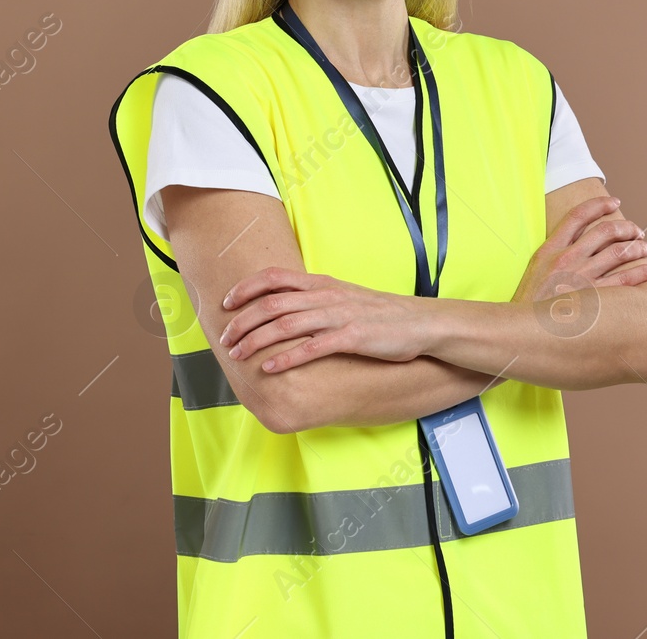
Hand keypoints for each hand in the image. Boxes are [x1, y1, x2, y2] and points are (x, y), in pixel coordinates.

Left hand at [218, 267, 430, 371]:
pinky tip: (270, 369)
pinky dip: (287, 358)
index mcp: (322, 284)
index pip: (274, 277)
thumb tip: (286, 309)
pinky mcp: (353, 337)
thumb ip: (315, 299)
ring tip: (238, 355)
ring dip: (257, 340)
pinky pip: (313, 347)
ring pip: (286, 324)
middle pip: (272, 303)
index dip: (246, 288)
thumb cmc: (381, 314)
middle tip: (225, 338)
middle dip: (243, 320)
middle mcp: (326, 296)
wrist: (421, 323)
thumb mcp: (344, 298)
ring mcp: (339, 316)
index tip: (225, 303)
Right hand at [511, 195, 646, 303]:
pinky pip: (625, 280)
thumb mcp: (535, 269)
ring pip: (619, 252)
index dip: (599, 205)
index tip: (614, 202)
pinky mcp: (594, 298)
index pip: (578, 216)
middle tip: (637, 231)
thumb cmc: (530, 302)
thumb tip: (579, 239)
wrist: (524, 330)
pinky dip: (642, 272)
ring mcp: (582, 278)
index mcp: (551, 249)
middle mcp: (568, 259)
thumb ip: (555, 251)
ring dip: (638, 247)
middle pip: (605, 231)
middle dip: (626, 227)